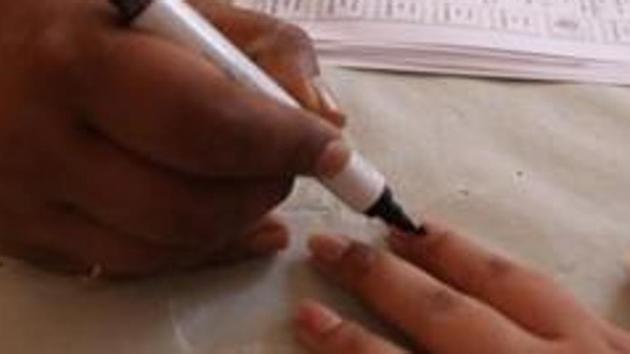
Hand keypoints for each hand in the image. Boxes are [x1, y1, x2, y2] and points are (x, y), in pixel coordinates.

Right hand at [0, 0, 344, 276]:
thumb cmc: (77, 17)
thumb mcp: (166, 1)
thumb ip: (257, 45)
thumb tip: (325, 118)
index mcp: (78, 62)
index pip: (206, 125)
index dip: (283, 143)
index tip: (331, 148)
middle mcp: (43, 145)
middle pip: (190, 205)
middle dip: (266, 188)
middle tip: (294, 161)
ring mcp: (30, 204)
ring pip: (167, 247)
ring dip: (239, 221)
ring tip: (262, 184)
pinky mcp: (31, 238)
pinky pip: (135, 265)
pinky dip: (202, 251)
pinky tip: (238, 228)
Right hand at [294, 222, 629, 353]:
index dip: (350, 346)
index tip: (308, 316)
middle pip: (446, 316)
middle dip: (380, 278)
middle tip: (332, 246)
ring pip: (510, 285)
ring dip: (446, 253)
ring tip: (405, 230)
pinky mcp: (622, 349)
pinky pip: (570, 294)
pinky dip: (516, 269)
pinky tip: (489, 256)